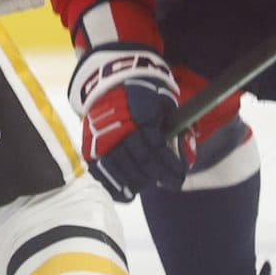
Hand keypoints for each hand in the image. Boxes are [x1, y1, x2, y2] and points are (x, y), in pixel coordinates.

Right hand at [68, 45, 193, 200]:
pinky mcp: (90, 147)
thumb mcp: (162, 102)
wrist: (108, 81)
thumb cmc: (142, 92)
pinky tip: (127, 193)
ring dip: (140, 182)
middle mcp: (119, 130)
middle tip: (171, 183)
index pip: (157, 150)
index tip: (180, 176)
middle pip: (142, 163)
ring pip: (122, 171)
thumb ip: (174, 125)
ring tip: (151, 184)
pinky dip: (114, 186)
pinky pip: (101, 172)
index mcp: (139, 116)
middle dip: (159, 176)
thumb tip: (185, 152)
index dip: (170, 166)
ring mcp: (102, 139)